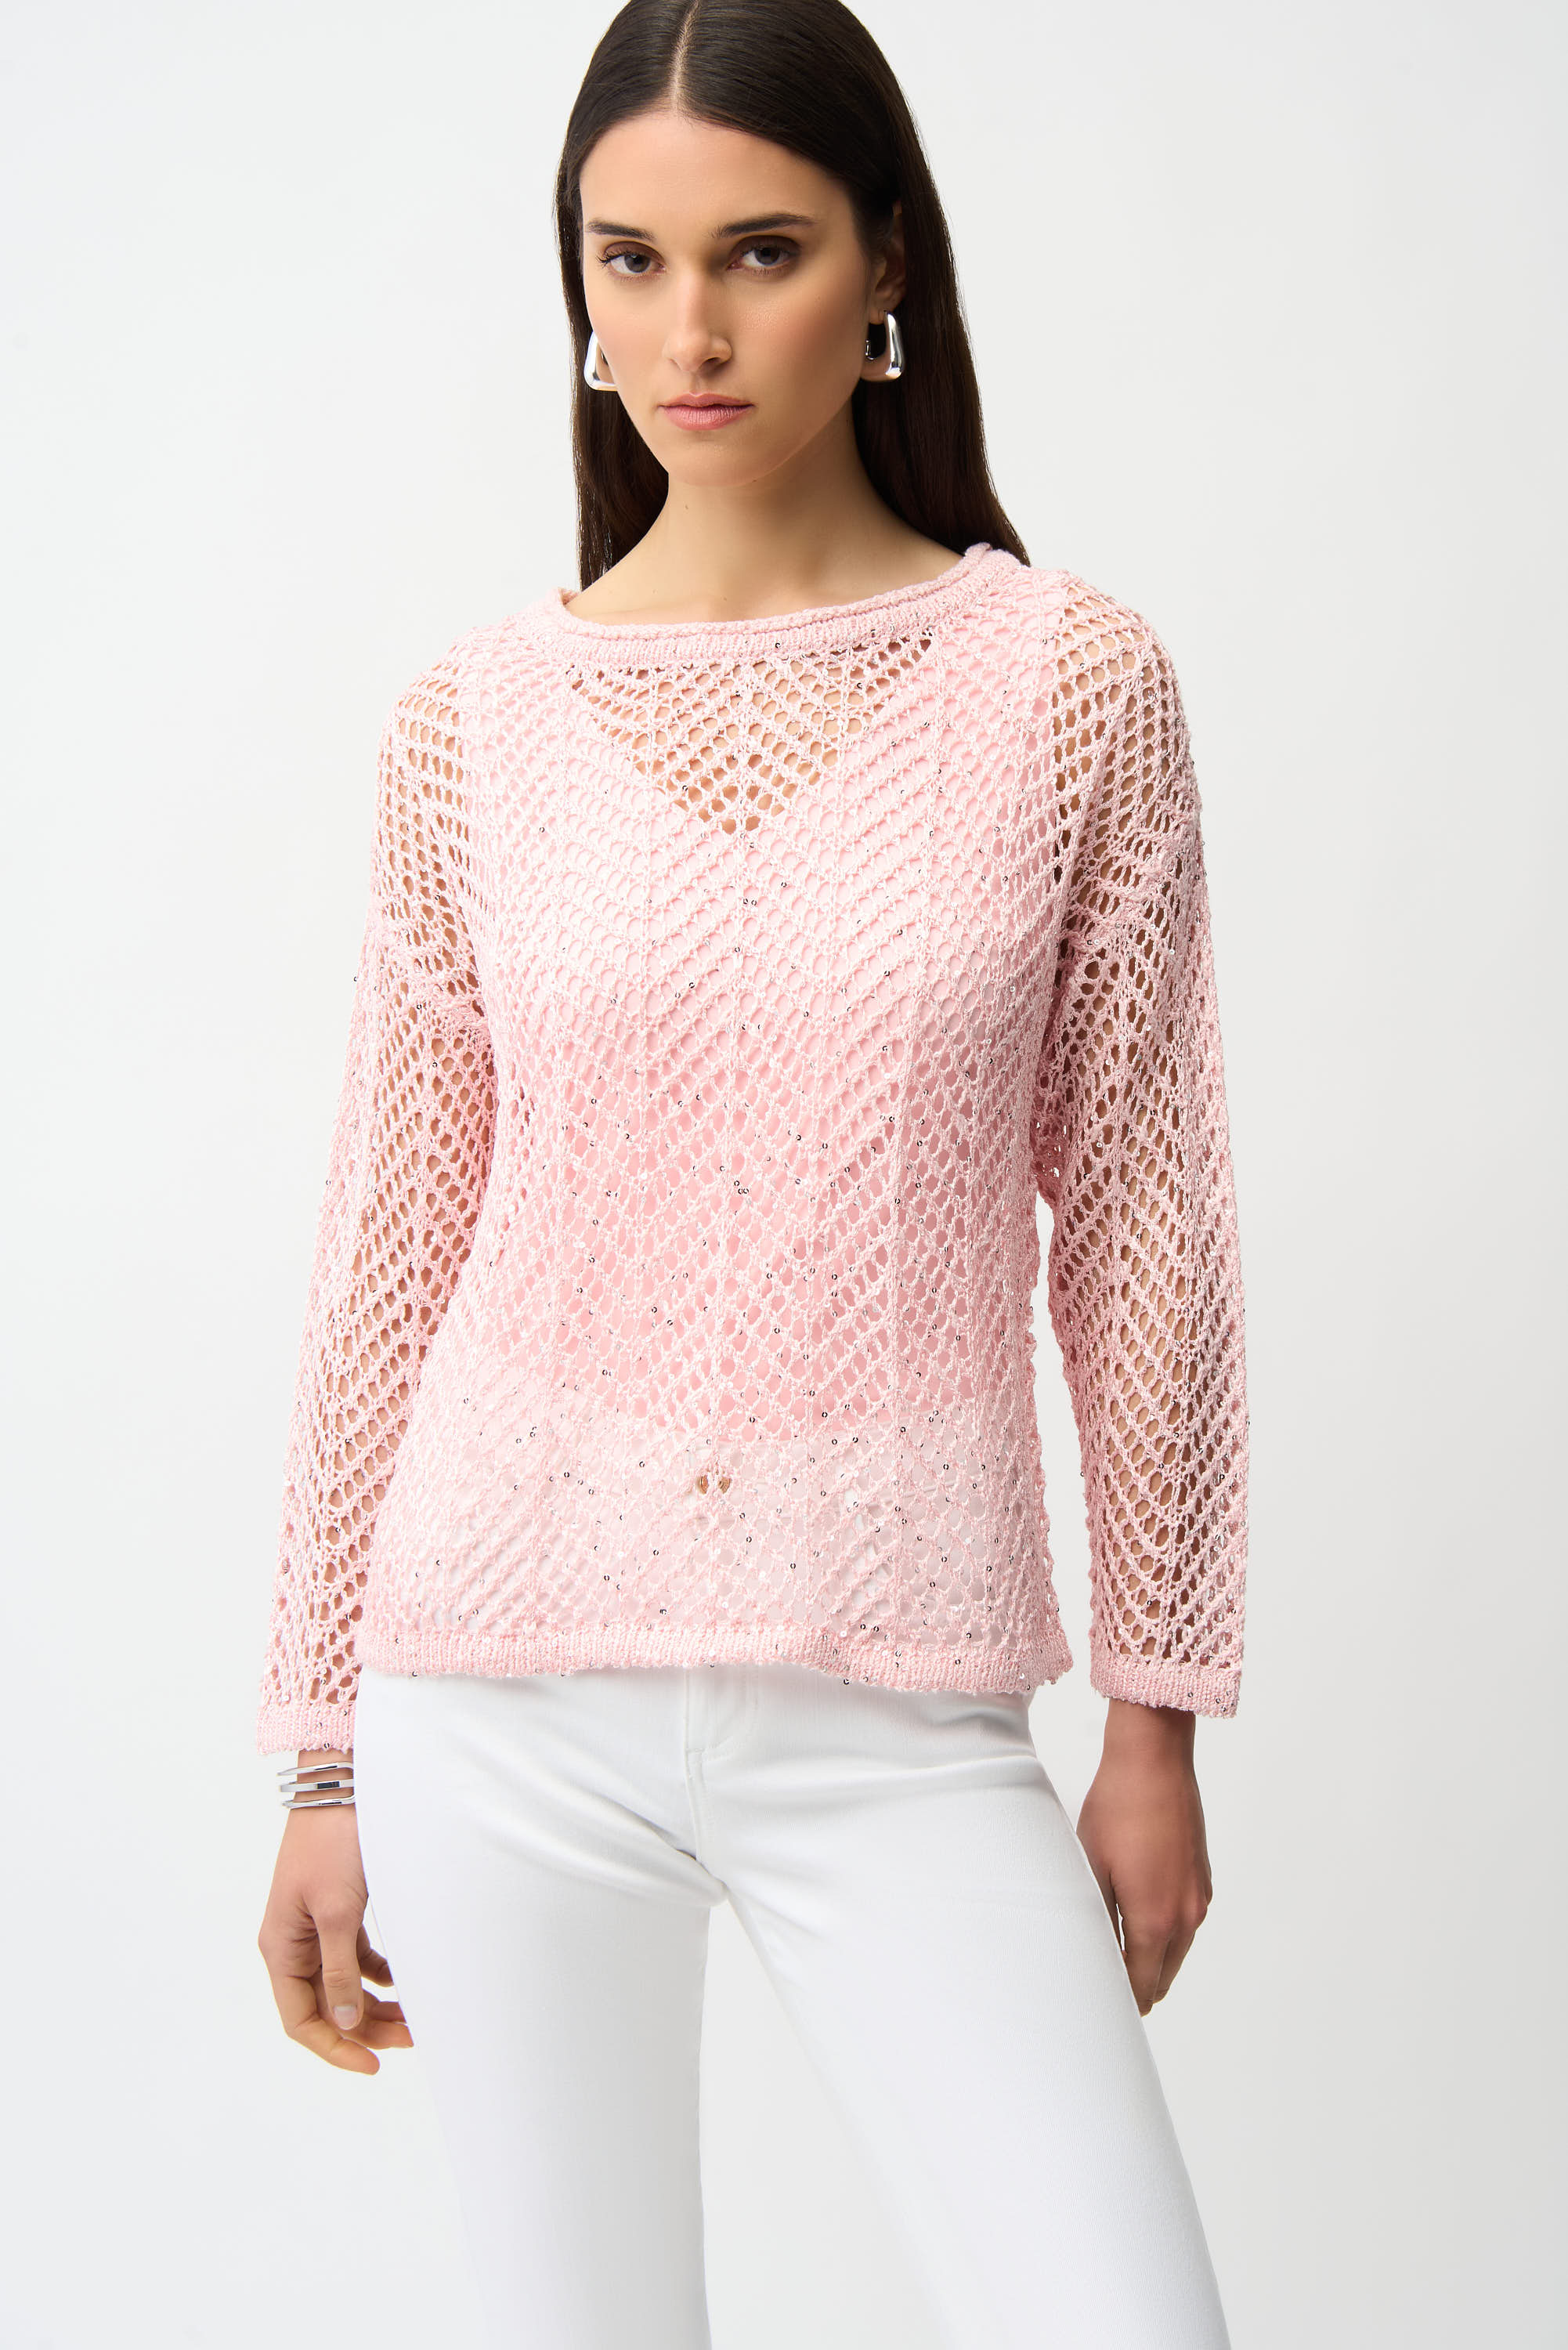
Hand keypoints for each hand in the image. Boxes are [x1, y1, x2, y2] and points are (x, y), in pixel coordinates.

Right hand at [257, 1754, 412, 2072]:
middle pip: (326, 2008)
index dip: (335, 2048)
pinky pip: (357, 1958)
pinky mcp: (339, 1910)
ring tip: (417, 2015)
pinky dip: (380, 1974)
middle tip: (413, 2037)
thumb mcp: (337, 1911)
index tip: (374, 2065)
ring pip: (345, 1986)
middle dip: (367, 2029)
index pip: (300, 2021)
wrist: (342, 1781)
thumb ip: (338, 1970)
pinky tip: (405, 1981)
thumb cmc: (333, 1841)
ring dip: (377, 2004)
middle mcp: (293, 1942)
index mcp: (280, 1947)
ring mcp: (316, 1927)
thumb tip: (342, 2024)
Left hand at [1076, 1700, 1212, 2014]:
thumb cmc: (1117, 1809)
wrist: (1154, 1761)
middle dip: (1137, 1986)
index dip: (1120, 2001)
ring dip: (1152, 1958)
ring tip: (1114, 1947)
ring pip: (1177, 1951)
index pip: (1142, 1986)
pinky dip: (1166, 1930)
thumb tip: (1097, 1958)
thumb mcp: (1093, 1868)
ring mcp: (1199, 1897)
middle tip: (1102, 1981)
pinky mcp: (1203, 1878)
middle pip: (1163, 1977)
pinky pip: (1186, 1922)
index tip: (1098, 2004)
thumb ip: (1098, 1921)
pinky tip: (1137, 1911)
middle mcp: (1186, 1917)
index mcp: (1156, 1922)